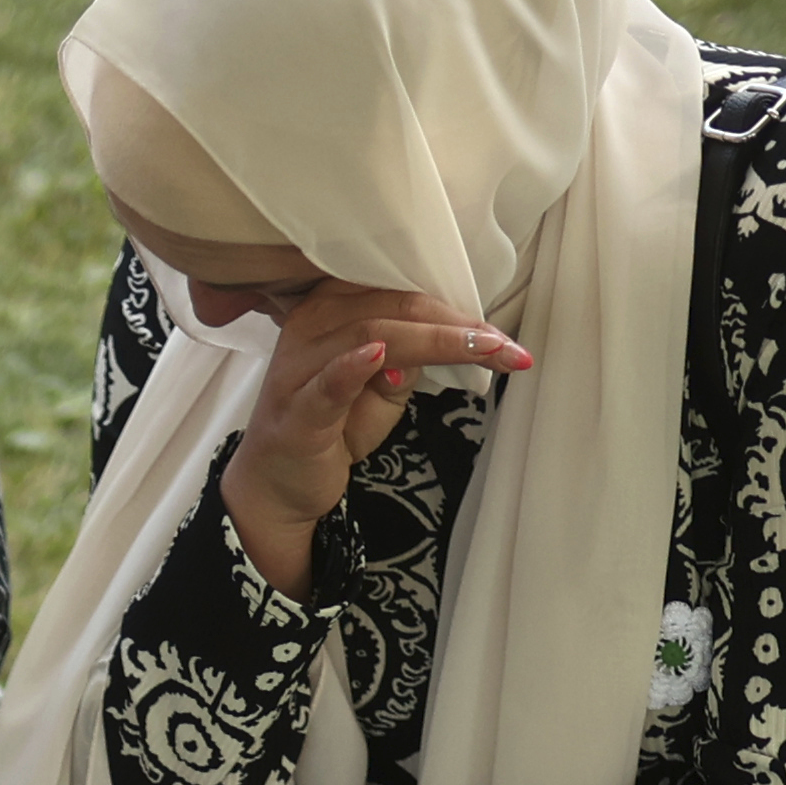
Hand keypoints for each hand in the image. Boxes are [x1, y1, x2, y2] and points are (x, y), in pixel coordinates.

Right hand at [220, 291, 526, 599]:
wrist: (276, 489)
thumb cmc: (331, 430)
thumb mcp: (382, 391)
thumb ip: (410, 359)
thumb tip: (445, 340)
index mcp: (334, 309)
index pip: (403, 296)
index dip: (456, 310)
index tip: (504, 337)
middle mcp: (312, 325)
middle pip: (395, 310)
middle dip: (459, 328)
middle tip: (509, 349)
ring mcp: (299, 366)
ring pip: (373, 335)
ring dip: (435, 343)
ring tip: (484, 352)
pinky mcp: (295, 410)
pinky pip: (325, 384)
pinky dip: (352, 368)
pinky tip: (381, 358)